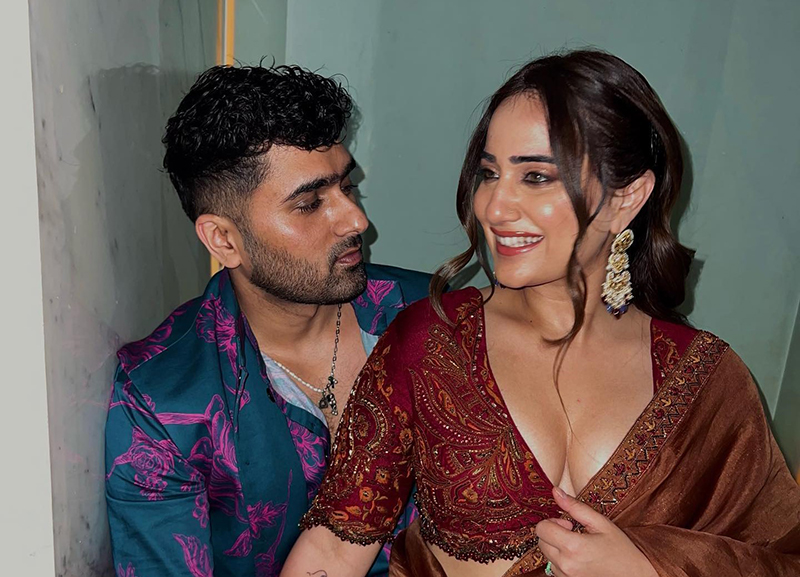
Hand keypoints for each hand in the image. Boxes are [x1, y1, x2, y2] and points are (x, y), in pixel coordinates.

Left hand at [535, 486, 657, 576]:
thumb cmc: (621, 550)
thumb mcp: (601, 523)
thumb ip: (576, 507)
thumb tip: (555, 491)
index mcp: (573, 546)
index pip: (541, 528)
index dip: (553, 521)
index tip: (569, 524)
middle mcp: (566, 565)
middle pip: (541, 542)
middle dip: (553, 533)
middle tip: (573, 533)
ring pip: (547, 556)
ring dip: (557, 548)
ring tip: (579, 548)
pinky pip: (555, 569)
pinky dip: (562, 561)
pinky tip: (579, 559)